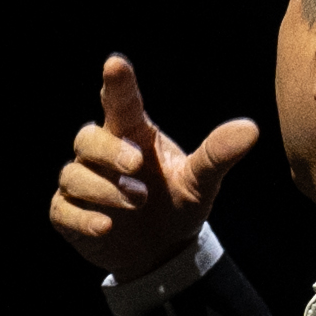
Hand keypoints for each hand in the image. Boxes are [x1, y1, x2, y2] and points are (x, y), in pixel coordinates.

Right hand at [49, 50, 266, 280]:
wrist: (162, 252)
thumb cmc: (178, 203)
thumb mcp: (201, 181)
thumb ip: (218, 155)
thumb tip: (251, 129)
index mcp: (133, 134)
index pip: (120, 101)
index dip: (116, 83)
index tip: (115, 63)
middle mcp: (103, 154)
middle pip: (89, 137)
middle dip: (110, 150)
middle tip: (137, 164)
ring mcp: (82, 183)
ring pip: (75, 174)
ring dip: (105, 188)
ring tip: (139, 202)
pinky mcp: (69, 214)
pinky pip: (63, 209)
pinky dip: (84, 217)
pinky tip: (107, 226)